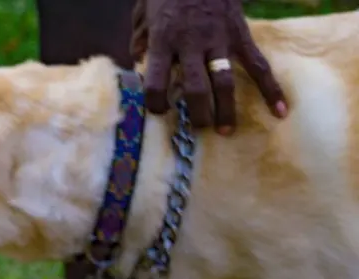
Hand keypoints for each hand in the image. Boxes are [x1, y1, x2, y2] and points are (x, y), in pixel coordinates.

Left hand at [131, 0, 288, 134]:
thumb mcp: (144, 13)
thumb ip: (139, 39)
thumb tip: (136, 63)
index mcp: (163, 40)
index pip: (154, 81)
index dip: (155, 102)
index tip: (159, 111)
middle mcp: (191, 44)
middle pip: (196, 88)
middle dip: (197, 114)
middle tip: (198, 129)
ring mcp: (219, 40)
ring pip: (225, 82)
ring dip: (226, 110)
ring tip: (226, 130)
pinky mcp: (241, 35)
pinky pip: (258, 65)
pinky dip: (270, 88)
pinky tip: (279, 109)